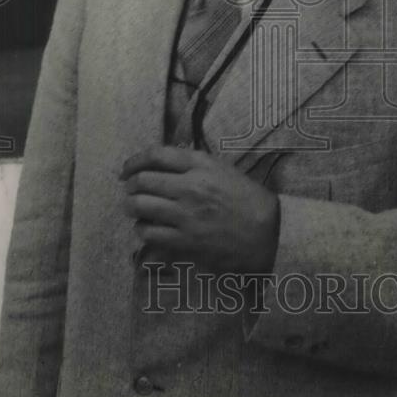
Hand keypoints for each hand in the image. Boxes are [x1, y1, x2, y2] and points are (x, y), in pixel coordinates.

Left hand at [120, 146, 279, 273]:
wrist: (269, 233)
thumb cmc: (248, 200)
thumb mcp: (223, 170)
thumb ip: (194, 165)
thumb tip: (163, 165)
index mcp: (201, 165)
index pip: (156, 155)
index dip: (135, 161)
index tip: (127, 169)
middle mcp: (190, 187)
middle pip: (142, 180)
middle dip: (131, 185)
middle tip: (130, 189)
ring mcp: (185, 215)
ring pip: (139, 206)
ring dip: (131, 206)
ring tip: (134, 208)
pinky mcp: (184, 240)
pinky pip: (149, 233)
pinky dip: (142, 229)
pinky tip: (147, 228)